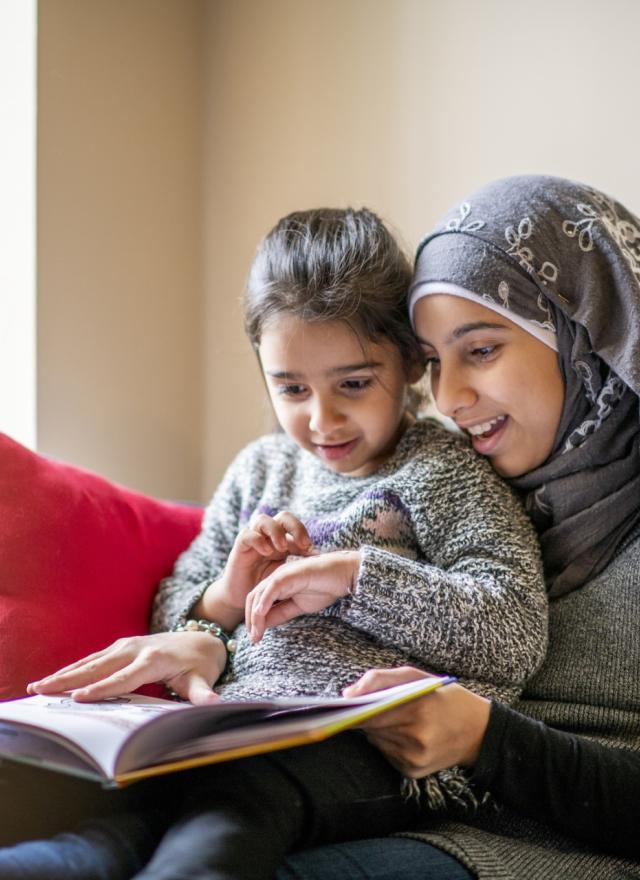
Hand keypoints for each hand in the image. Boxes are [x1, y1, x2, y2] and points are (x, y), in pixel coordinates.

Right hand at [26, 632, 226, 704]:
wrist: (201, 639)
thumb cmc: (200, 664)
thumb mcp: (203, 678)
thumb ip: (203, 693)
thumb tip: (214, 704)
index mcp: (154, 659)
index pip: (125, 678)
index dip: (103, 689)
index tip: (81, 698)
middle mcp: (136, 648)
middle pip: (99, 667)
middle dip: (70, 679)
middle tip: (43, 690)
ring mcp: (126, 645)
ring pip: (91, 661)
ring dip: (65, 673)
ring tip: (40, 686)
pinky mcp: (121, 646)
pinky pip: (94, 659)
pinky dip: (73, 668)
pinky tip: (56, 679)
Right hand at [196, 512, 314, 627]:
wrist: (244, 599)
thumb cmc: (267, 586)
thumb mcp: (287, 574)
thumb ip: (300, 564)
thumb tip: (322, 557)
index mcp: (282, 539)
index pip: (295, 526)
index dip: (305, 535)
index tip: (314, 553)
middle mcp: (268, 536)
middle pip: (282, 517)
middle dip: (294, 527)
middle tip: (303, 544)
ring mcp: (253, 539)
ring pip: (262, 520)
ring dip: (275, 531)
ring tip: (283, 547)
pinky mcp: (239, 547)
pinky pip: (246, 534)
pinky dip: (257, 540)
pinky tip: (267, 552)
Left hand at [245, 550, 360, 642]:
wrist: (344, 574)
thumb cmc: (325, 587)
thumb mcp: (298, 607)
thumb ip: (282, 613)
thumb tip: (264, 626)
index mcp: (277, 584)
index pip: (257, 601)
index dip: (253, 620)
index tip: (256, 638)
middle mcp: (276, 577)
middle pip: (253, 598)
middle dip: (250, 620)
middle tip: (254, 639)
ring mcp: (281, 574)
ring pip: (259, 595)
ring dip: (255, 617)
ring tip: (256, 634)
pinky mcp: (288, 574)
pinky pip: (271, 589)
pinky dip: (263, 602)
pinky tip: (260, 616)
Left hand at [343, 667, 490, 776]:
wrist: (479, 732)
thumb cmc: (443, 698)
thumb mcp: (416, 677)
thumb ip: (380, 679)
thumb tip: (347, 693)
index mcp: (418, 710)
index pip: (371, 713)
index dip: (352, 710)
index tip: (337, 707)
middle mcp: (415, 738)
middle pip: (371, 728)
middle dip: (364, 717)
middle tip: (361, 706)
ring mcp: (413, 759)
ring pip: (376, 741)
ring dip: (376, 729)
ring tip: (394, 718)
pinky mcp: (412, 772)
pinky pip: (386, 754)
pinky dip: (388, 743)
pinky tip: (403, 735)